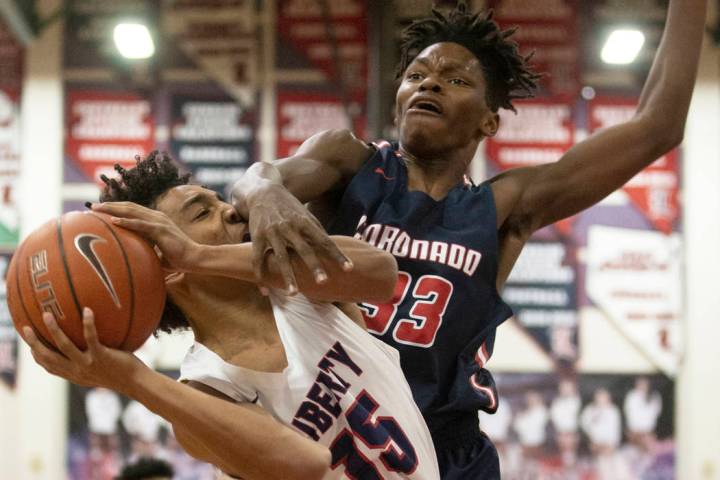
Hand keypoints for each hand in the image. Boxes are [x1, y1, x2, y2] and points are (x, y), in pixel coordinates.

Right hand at [22, 308, 144, 393]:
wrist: (136, 384)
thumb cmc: (122, 375)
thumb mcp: (101, 371)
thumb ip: (91, 361)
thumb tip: (89, 345)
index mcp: (74, 375)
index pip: (49, 367)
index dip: (37, 356)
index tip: (29, 345)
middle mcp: (77, 371)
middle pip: (47, 357)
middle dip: (33, 343)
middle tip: (25, 328)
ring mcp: (88, 364)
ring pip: (63, 346)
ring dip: (53, 330)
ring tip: (46, 315)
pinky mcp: (101, 357)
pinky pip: (91, 337)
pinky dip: (88, 324)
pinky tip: (87, 310)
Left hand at [91, 202, 198, 271]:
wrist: (195, 259)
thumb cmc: (178, 259)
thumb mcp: (157, 254)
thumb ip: (146, 253)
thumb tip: (134, 265)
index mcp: (156, 220)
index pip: (133, 210)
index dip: (117, 208)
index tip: (101, 210)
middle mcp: (156, 217)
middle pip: (129, 206)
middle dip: (110, 205)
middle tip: (93, 206)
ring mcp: (159, 222)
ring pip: (132, 211)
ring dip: (113, 208)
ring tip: (97, 208)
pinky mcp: (161, 230)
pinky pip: (140, 224)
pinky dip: (126, 221)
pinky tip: (113, 221)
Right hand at [240, 184, 352, 293]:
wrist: (262, 191)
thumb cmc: (289, 207)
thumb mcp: (306, 214)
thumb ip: (317, 231)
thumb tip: (333, 249)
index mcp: (305, 222)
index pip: (325, 241)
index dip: (337, 255)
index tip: (349, 268)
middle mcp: (290, 227)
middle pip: (304, 249)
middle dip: (314, 266)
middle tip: (323, 282)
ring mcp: (273, 232)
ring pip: (281, 257)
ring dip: (287, 276)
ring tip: (293, 294)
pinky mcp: (257, 237)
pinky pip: (258, 259)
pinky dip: (261, 275)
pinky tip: (264, 291)